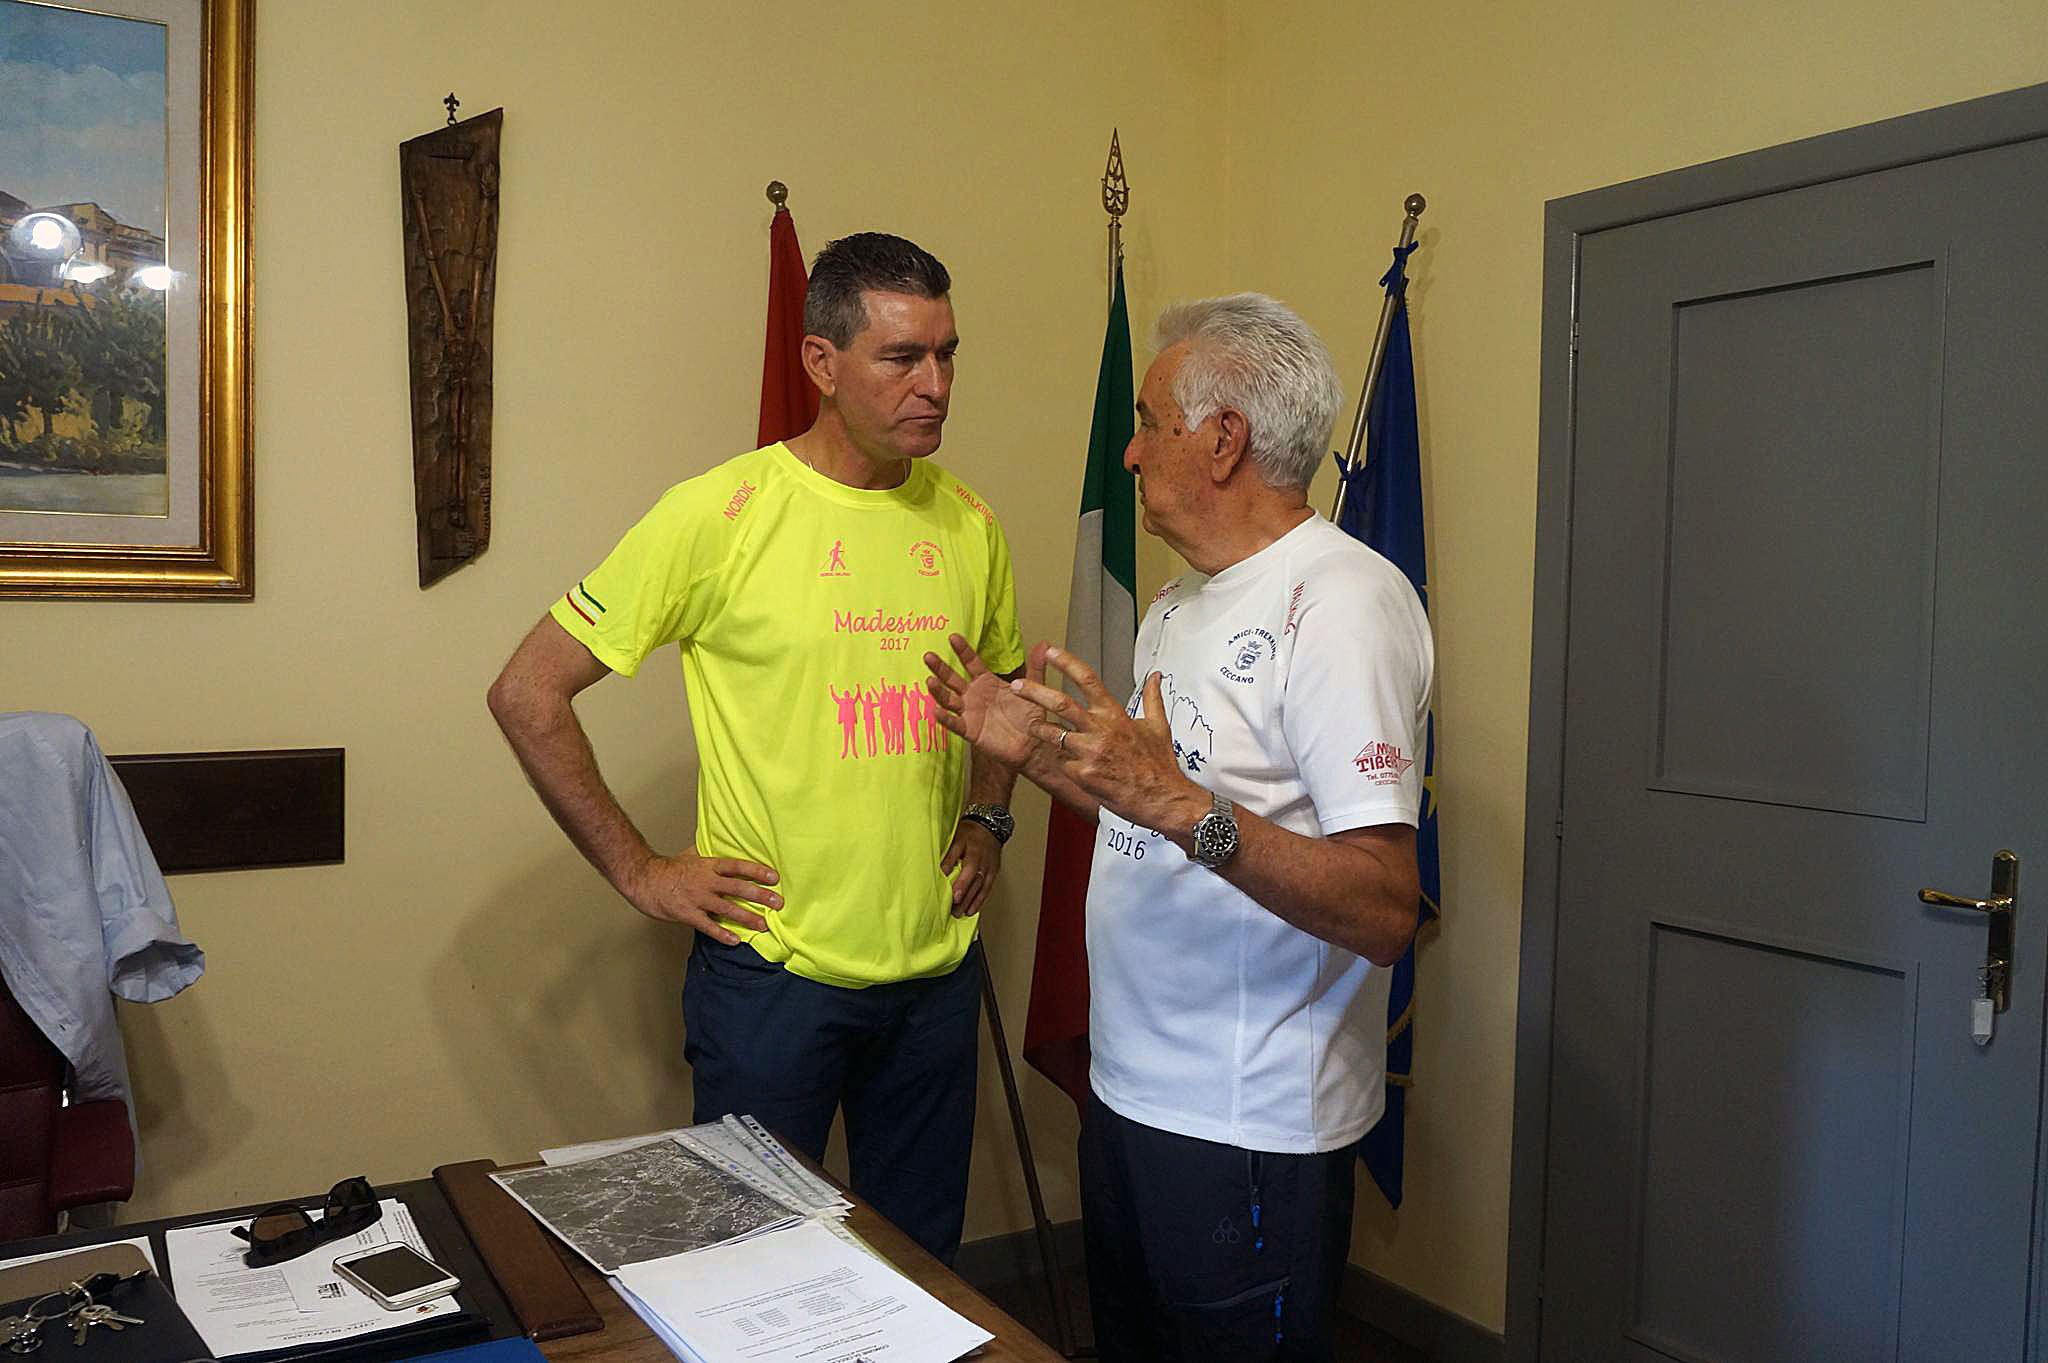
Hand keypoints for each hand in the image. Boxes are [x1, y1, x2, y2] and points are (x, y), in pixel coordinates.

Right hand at [622, 848, 781, 943]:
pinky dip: (722, 934)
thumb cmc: (669, 868)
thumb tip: (727, 844)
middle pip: (738, 888)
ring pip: (727, 909)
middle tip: (778, 903)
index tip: (774, 877)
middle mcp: (706, 881)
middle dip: (760, 896)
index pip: (738, 866)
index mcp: (708, 865)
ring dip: (747, 918)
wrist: (644, 880)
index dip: (757, 871)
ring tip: (763, 925)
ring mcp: (697, 898)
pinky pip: (708, 926)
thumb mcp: (692, 854)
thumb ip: (711, 853)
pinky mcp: (687, 914)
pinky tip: (735, 940)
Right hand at [924, 634, 1046, 767]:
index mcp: (987, 683)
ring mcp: (970, 713)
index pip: (971, 662)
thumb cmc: (1031, 717)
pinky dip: (945, 718)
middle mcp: (974, 696)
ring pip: (949, 699)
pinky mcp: (970, 731)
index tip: (953, 637)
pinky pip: (954, 723)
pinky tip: (936, 711)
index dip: (962, 650)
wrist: (1033, 745)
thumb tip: (1044, 643)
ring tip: (930, 680)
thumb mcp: (1034, 689)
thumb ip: (1036, 667)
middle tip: (928, 655)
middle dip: (940, 668)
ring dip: (938, 691)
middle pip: (952, 679)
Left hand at [941, 821, 1001, 916]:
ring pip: (982, 889)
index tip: (954, 897)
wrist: (990, 825)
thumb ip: (949, 857)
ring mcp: (990, 869)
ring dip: (972, 902)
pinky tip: (973, 909)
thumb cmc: (971, 832)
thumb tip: (940, 872)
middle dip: (965, 899)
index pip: (969, 872)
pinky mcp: (994, 873)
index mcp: (974, 853)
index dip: (962, 885)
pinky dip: (980, 900)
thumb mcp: (957, 840)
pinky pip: (987, 889)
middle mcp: (984, 863)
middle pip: (975, 884)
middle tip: (954, 912)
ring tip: (962, 913)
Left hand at [1012, 649, 1207, 835]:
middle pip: (1060, 703)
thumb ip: (1152, 698)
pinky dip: (1063, 763)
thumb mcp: (1158, 726)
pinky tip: (1070, 766)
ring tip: (1030, 726)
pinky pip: (1063, 764)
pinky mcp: (1084, 775)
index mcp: (1115, 714)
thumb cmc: (1158, 764)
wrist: (1163, 798)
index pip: (1088, 680)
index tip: (1051, 652)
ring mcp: (1090, 752)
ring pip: (1053, 734)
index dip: (1067, 663)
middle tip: (1016, 686)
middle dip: (1034, 692)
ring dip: (1038, 730)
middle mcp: (1100, 730)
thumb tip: (1155, 676)